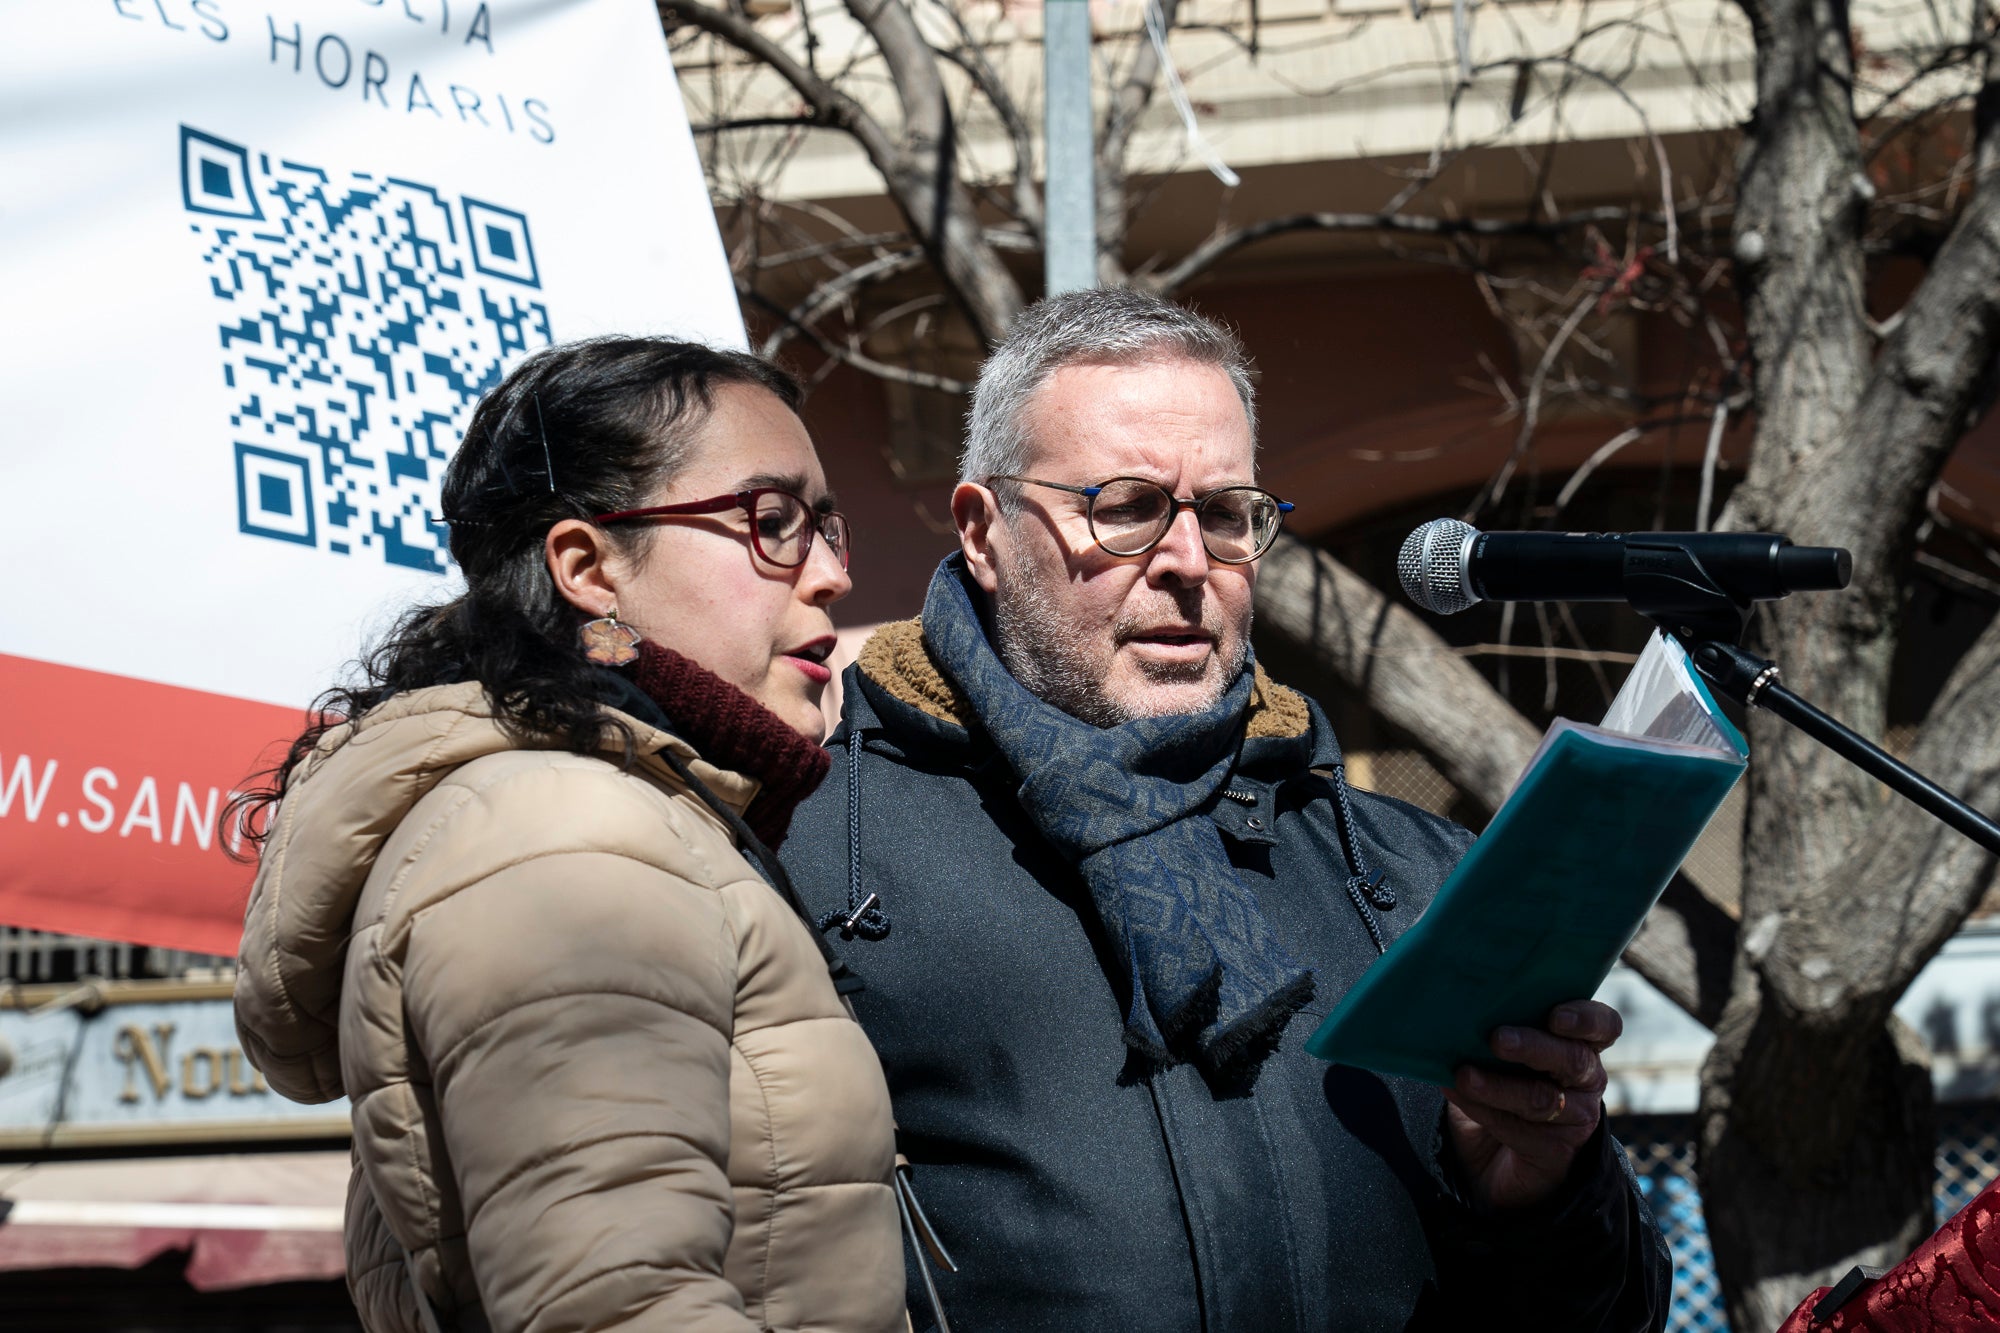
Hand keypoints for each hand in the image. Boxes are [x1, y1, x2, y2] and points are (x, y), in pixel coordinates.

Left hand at [1441, 1000, 1620, 1210]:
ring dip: (1499, 1086)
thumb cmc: (1500, 1085)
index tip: (1556, 1016)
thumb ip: (1495, 1033)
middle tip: (1497, 1039)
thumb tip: (1459, 1012)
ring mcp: (1576, 1117)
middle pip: (1573, 1060)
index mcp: (1580, 1044)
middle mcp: (1587, 1079)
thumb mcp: (1501, 1056)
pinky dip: (1482, 1109)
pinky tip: (1455, 1092)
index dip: (1586, 1019)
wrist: (1496, 1157)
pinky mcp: (1556, 1151)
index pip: (1603, 1027)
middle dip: (1533, 1047)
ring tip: (1463, 1075)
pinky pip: (1519, 1130)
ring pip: (1542, 1099)